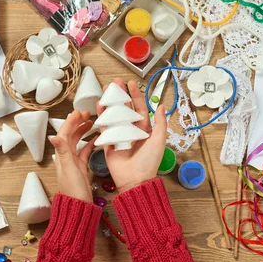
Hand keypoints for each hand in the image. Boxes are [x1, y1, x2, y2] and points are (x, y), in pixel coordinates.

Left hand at [49, 110, 96, 202]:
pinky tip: (96, 139)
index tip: (79, 112)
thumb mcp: (69, 169)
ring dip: (83, 131)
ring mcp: (74, 163)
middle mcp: (66, 157)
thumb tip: (53, 136)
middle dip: (77, 123)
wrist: (79, 207)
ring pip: (77, 142)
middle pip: (70, 136)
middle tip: (87, 114)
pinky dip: (89, 144)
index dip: (71, 122)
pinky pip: (84, 152)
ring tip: (92, 122)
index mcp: (62, 156)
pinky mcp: (81, 168)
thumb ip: (63, 152)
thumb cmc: (74, 190)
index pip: (64, 134)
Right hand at [97, 79, 166, 193]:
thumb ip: (160, 123)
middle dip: (120, 94)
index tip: (131, 83)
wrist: (135, 179)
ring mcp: (119, 136)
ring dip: (110, 102)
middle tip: (115, 82)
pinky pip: (104, 127)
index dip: (135, 95)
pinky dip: (102, 116)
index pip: (139, 108)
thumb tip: (161, 105)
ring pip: (113, 115)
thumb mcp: (159, 140)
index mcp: (144, 129)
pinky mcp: (108, 143)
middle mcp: (131, 130)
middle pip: (124, 108)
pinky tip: (100, 105)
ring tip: (106, 90)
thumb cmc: (149, 161)